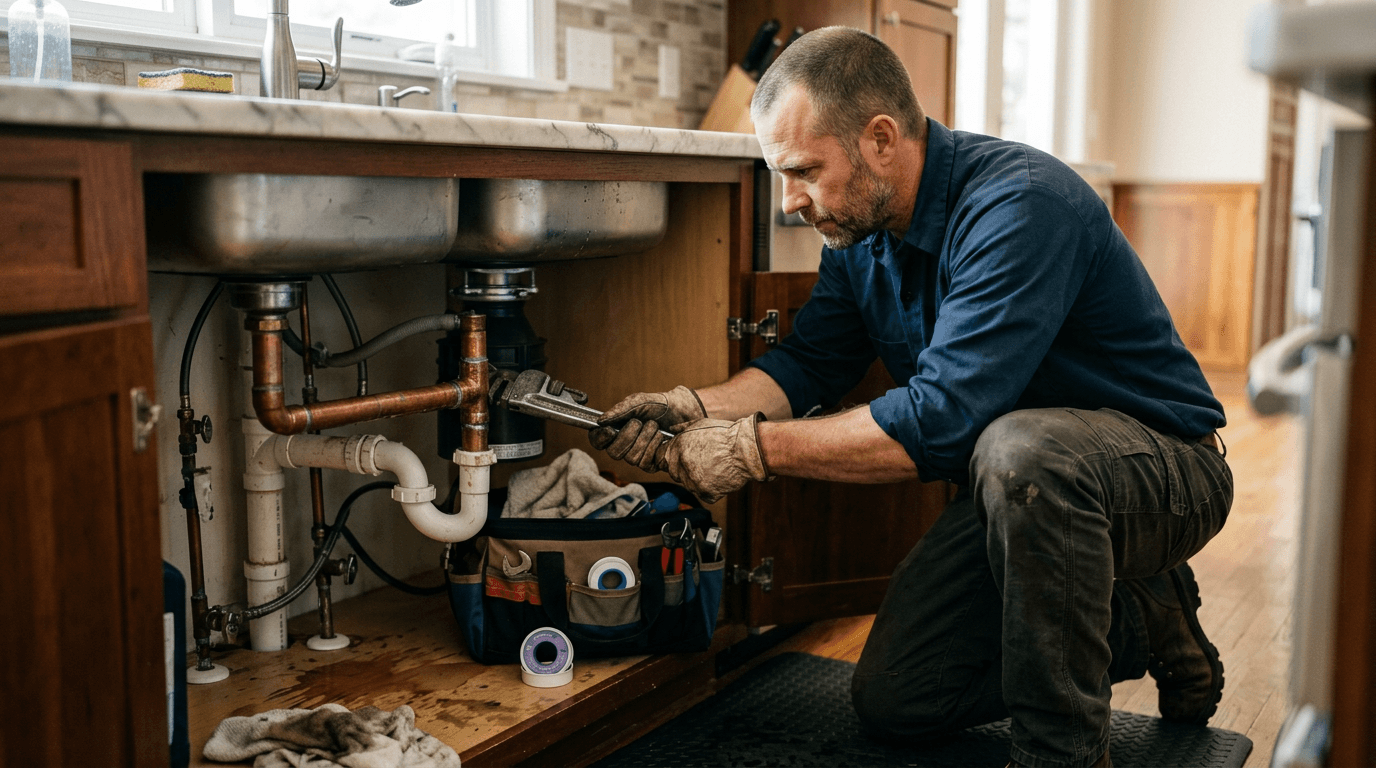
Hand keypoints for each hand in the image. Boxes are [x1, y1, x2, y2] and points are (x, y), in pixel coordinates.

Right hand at [589, 386, 706, 470]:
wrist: (684, 412)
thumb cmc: (660, 405)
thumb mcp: (640, 401)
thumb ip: (621, 409)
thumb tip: (601, 421)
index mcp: (616, 429)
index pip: (597, 441)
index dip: (600, 438)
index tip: (609, 430)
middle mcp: (624, 445)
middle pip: (613, 452)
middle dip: (627, 436)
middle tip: (638, 422)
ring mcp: (637, 456)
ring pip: (630, 458)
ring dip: (644, 438)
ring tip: (654, 426)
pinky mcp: (651, 464)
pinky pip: (644, 463)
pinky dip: (653, 446)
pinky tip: (661, 437)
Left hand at [657, 413, 770, 503]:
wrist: (745, 450)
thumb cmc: (726, 435)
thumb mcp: (701, 423)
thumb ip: (682, 428)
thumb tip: (672, 430)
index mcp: (679, 447)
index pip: (665, 458)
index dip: (675, 457)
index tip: (685, 458)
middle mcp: (683, 464)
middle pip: (675, 473)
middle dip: (685, 469)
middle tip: (703, 462)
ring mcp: (693, 480)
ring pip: (689, 484)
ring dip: (697, 479)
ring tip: (713, 467)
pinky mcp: (705, 492)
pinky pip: (703, 493)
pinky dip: (710, 489)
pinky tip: (719, 476)